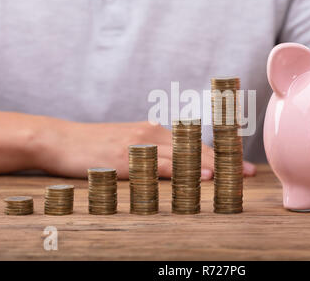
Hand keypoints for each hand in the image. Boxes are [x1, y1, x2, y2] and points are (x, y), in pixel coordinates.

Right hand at [39, 120, 255, 179]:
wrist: (61, 139)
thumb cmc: (96, 144)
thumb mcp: (129, 143)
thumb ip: (153, 152)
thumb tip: (176, 165)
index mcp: (155, 132)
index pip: (194, 144)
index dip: (220, 154)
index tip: (241, 165)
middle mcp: (152, 135)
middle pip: (195, 148)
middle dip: (224, 161)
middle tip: (248, 173)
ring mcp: (139, 146)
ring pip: (182, 156)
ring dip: (211, 166)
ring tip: (234, 176)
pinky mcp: (125, 158)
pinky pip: (159, 165)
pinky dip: (182, 170)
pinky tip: (199, 176)